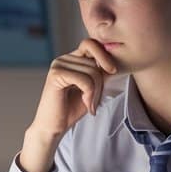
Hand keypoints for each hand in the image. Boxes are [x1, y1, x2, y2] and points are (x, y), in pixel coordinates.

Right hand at [19, 39, 116, 171]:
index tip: (113, 71)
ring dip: (96, 92)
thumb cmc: (72, 109)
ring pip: (92, 72)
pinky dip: (89, 94)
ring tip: (89, 104)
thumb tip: (116, 61)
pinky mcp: (56, 75)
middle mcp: (64, 59)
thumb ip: (101, 73)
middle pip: (95, 61)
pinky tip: (86, 104)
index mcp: (71, 58)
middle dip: (100, 83)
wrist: (54, 127)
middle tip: (94, 100)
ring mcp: (58, 65)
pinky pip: (84, 80)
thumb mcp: (92, 87)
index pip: (92, 43)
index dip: (105, 55)